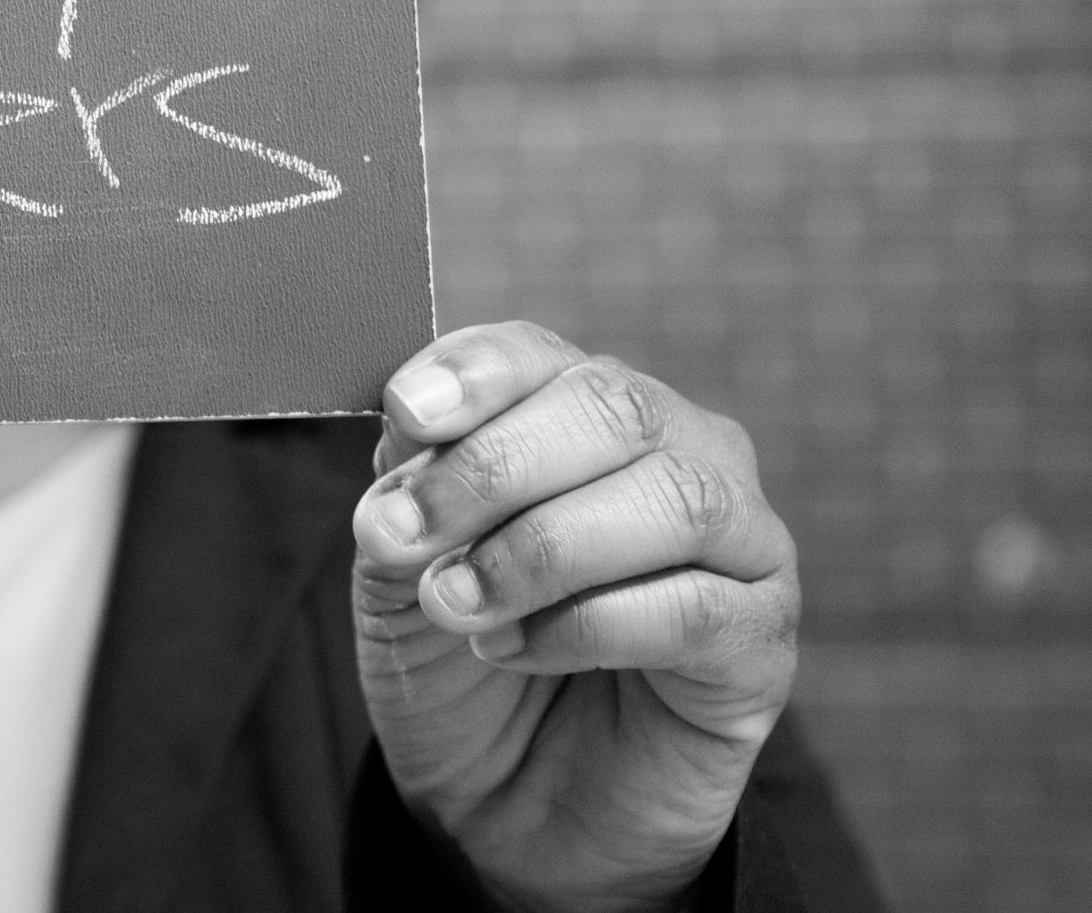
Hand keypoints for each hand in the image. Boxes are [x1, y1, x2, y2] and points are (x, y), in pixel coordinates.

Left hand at [351, 323, 797, 912]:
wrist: (510, 812)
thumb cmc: (462, 666)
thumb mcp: (401, 574)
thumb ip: (404, 501)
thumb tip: (405, 448)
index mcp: (578, 413)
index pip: (538, 354)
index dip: (472, 373)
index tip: (404, 415)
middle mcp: (677, 452)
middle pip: (612, 407)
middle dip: (493, 467)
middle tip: (405, 538)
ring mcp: (738, 543)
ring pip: (673, 498)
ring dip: (543, 549)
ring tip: (458, 605)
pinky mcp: (764, 642)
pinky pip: (698, 607)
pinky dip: (589, 626)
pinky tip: (519, 652)